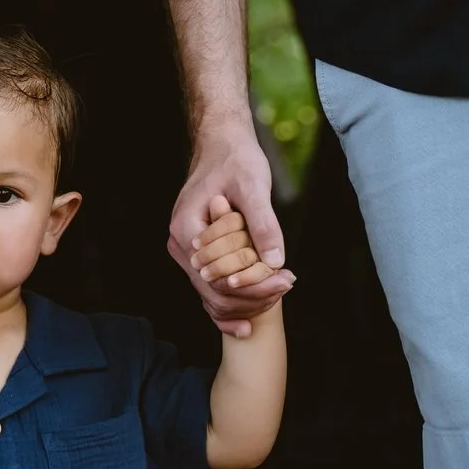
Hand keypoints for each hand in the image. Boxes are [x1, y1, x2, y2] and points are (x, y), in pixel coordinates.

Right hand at [167, 116, 294, 336]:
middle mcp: (181, 247)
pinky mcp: (198, 257)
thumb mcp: (253, 186)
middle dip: (253, 295)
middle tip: (288, 283)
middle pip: (214, 292)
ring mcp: (187, 255)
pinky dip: (231, 305)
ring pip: (213, 296)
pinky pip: (210, 291)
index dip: (254, 284)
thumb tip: (275, 260)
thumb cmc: (235, 160)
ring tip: (280, 290)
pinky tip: (248, 322)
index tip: (287, 278)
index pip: (219, 275)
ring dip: (246, 301)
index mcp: (187, 230)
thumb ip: (263, 223)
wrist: (222, 145)